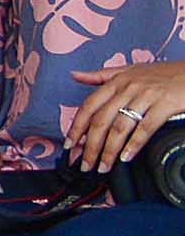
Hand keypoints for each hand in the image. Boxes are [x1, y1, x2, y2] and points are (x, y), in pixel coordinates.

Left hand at [66, 60, 184, 171]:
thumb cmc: (164, 73)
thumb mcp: (131, 69)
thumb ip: (102, 75)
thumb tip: (74, 75)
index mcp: (116, 80)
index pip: (89, 105)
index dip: (76, 126)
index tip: (69, 144)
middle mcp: (128, 87)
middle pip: (101, 120)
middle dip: (90, 146)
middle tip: (85, 164)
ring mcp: (146, 95)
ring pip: (120, 127)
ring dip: (109, 150)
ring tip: (104, 166)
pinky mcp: (165, 103)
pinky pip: (145, 128)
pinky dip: (133, 145)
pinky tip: (126, 157)